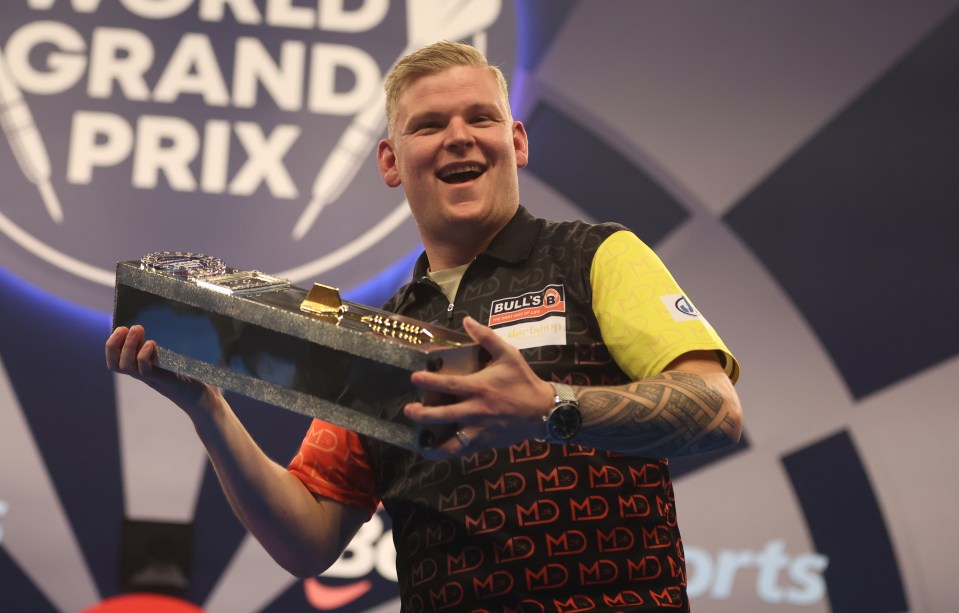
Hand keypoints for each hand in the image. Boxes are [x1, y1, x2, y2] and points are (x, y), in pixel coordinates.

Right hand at [105, 325, 220, 415]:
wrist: (209, 400)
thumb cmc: (197, 376)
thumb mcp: (181, 355)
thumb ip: (173, 341)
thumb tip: (175, 316)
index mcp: (144, 367)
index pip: (116, 360)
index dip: (112, 345)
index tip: (121, 328)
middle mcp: (144, 374)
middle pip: (115, 364)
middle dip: (114, 344)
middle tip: (127, 327)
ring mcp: (153, 379)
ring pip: (126, 366)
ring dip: (128, 346)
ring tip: (138, 329)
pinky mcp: (165, 381)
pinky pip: (144, 371)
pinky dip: (143, 356)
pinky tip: (151, 344)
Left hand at [403, 317, 554, 456]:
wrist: (543, 410)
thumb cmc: (523, 381)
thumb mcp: (508, 355)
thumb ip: (487, 337)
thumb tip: (467, 320)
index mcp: (479, 387)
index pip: (449, 384)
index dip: (430, 381)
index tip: (414, 378)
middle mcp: (476, 410)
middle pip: (444, 415)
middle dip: (423, 414)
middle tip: (409, 410)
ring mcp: (480, 429)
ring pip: (452, 441)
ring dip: (434, 442)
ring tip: (420, 441)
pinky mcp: (486, 442)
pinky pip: (464, 451)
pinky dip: (449, 452)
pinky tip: (437, 452)